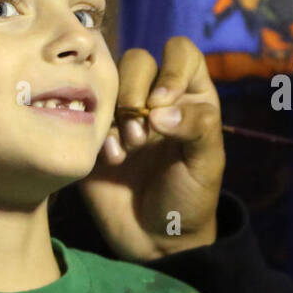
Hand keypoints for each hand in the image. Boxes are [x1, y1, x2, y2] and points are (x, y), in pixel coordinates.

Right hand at [78, 36, 223, 260]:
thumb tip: (160, 110)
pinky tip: (113, 161)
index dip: (172, 68)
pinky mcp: (94, 136)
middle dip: (135, 90)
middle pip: (137, 60)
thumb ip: (196, 127)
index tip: (163, 102)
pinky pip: (86, 114)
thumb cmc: (191, 197)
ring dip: (117, 110)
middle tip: (143, 132)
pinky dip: (99, 134)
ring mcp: (122, 116)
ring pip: (107, 81)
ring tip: (128, 148)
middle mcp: (155, 97)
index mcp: (190, 96)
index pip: (180, 52)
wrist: (158, 240)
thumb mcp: (207, 163)